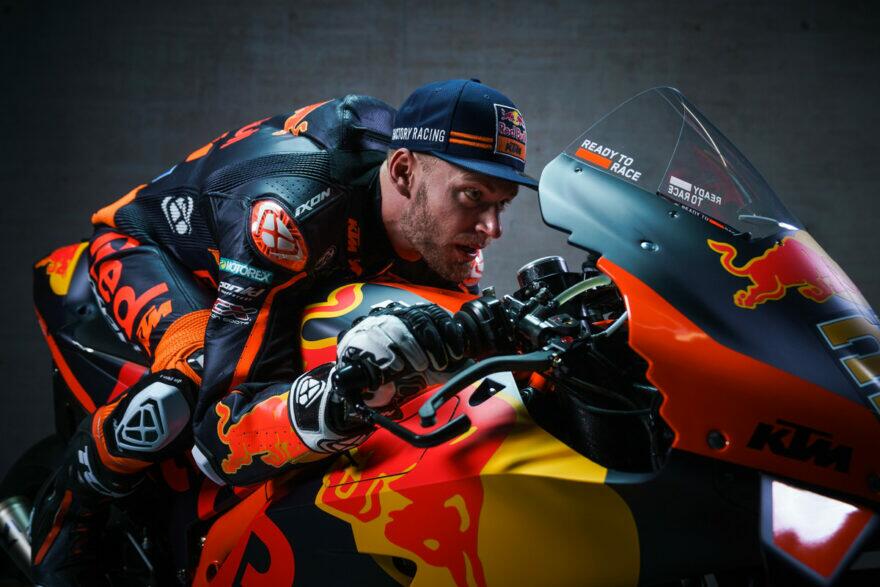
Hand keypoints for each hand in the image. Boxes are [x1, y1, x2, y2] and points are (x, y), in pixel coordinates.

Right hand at [336, 303, 465, 407]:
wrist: (367, 383)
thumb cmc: (401, 369)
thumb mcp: (429, 368)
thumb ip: (449, 367)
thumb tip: (472, 367)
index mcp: (413, 317)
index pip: (433, 313)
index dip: (447, 331)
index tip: (456, 352)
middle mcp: (394, 316)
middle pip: (418, 319)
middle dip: (433, 342)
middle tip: (440, 363)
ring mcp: (375, 325)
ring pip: (397, 328)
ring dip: (413, 349)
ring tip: (420, 366)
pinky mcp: (357, 340)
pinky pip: (375, 344)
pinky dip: (389, 357)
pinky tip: (397, 368)